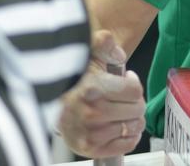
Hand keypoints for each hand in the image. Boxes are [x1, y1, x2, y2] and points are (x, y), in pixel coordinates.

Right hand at [58, 30, 145, 157]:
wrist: (52, 107)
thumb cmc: (75, 82)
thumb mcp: (88, 55)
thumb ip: (103, 43)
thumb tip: (109, 41)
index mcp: (92, 88)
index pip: (135, 90)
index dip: (133, 83)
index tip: (125, 81)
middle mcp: (91, 112)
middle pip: (137, 109)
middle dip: (134, 102)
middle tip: (122, 99)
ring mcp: (91, 133)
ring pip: (134, 126)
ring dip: (132, 119)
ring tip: (120, 112)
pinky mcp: (90, 148)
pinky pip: (127, 144)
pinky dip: (129, 136)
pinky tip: (119, 126)